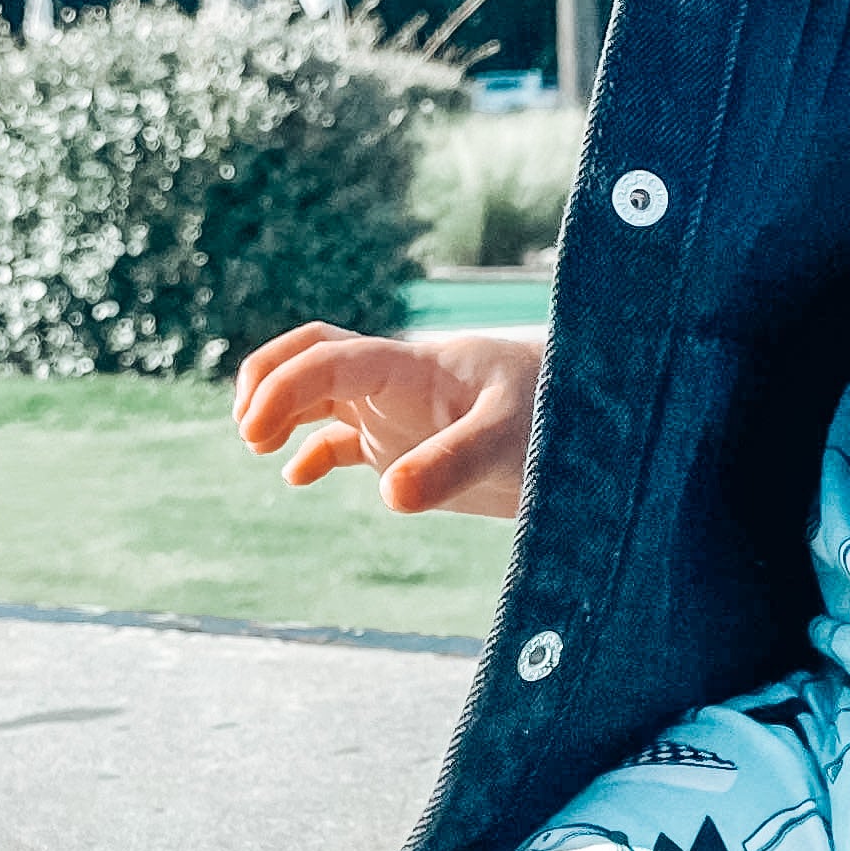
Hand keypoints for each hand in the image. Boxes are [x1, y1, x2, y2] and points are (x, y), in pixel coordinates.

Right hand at [232, 321, 542, 518]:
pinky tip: (296, 476)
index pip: (328, 358)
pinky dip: (313, 453)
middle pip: (311, 355)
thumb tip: (388, 495)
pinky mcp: (411, 443)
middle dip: (267, 379)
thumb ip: (453, 462)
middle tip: (248, 429)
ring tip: (258, 445)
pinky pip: (345, 439)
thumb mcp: (512, 438)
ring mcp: (402, 412)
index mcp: (413, 367)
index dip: (281, 386)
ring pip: (322, 395)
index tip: (254, 430)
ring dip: (283, 409)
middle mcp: (398, 382)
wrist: (602, 420)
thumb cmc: (559, 414)